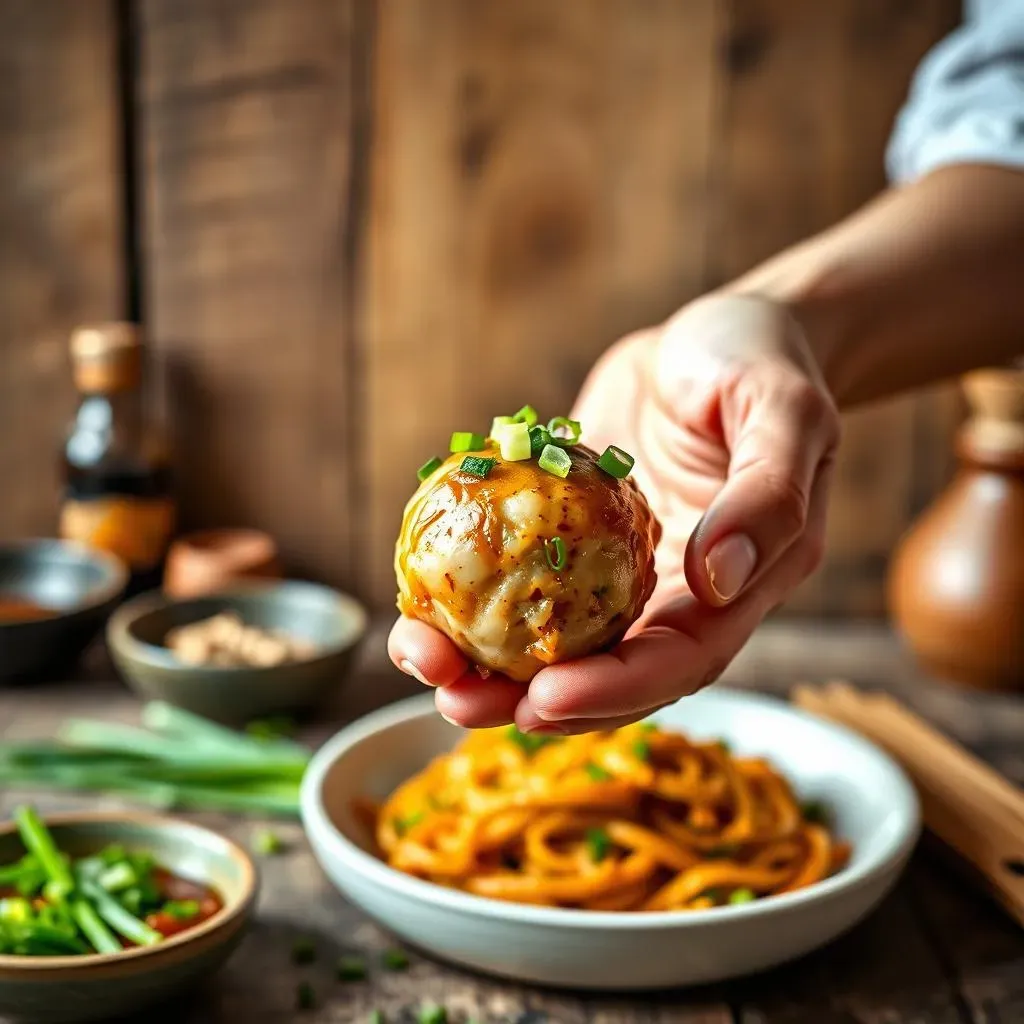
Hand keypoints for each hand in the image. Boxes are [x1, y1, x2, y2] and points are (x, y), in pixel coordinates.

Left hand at [389, 293, 839, 731]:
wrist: (711, 335)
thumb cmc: (758, 362)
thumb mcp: (783, 412)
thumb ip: (767, 495)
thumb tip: (718, 580)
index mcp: (736, 588)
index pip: (678, 661)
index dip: (612, 690)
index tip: (542, 699)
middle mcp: (672, 595)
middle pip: (603, 670)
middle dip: (528, 699)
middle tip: (457, 701)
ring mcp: (615, 569)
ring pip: (552, 638)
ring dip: (484, 661)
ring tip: (420, 658)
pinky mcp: (568, 534)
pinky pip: (517, 574)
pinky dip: (469, 593)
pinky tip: (418, 598)